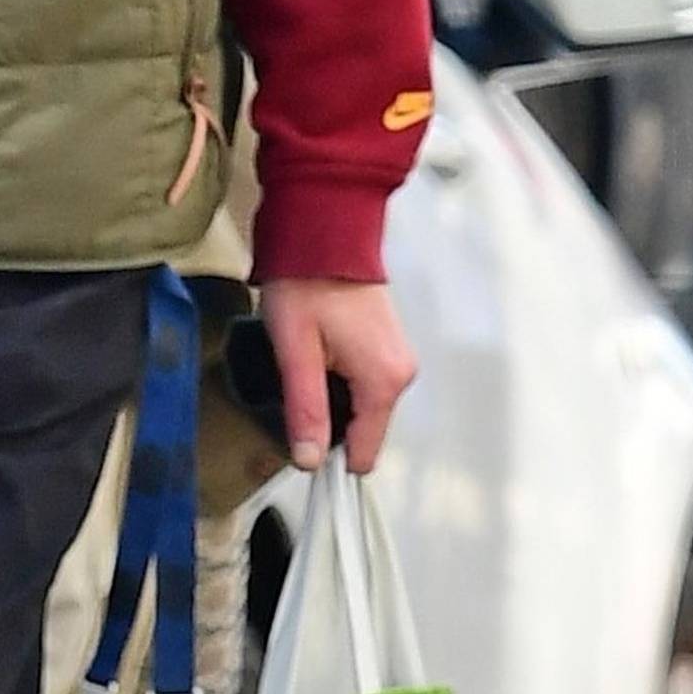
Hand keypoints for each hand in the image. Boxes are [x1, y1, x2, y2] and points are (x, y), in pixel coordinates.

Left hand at [260, 277, 416, 477]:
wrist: (324, 234)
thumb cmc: (307, 284)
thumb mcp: (295, 352)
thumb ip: (305, 409)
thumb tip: (308, 459)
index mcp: (383, 380)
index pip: (363, 453)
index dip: (327, 457)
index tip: (299, 446)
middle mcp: (400, 373)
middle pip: (360, 431)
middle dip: (325, 421)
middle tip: (292, 386)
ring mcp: (397, 359)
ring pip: (359, 408)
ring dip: (329, 398)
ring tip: (304, 361)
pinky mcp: (387, 348)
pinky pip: (362, 385)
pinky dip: (337, 380)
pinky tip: (317, 354)